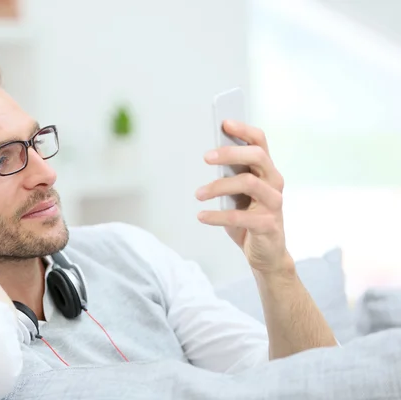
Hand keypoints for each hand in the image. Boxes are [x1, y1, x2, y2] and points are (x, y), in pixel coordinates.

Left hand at [195, 120, 290, 272]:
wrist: (266, 254)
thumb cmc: (248, 219)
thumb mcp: (237, 194)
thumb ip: (230, 175)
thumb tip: (212, 156)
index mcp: (266, 171)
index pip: (260, 142)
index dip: (244, 130)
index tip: (224, 123)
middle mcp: (274, 183)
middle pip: (257, 156)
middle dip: (231, 153)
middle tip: (206, 157)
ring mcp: (274, 203)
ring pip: (248, 183)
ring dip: (218, 186)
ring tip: (198, 194)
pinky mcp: (268, 224)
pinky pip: (240, 216)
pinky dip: (217, 216)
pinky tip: (202, 216)